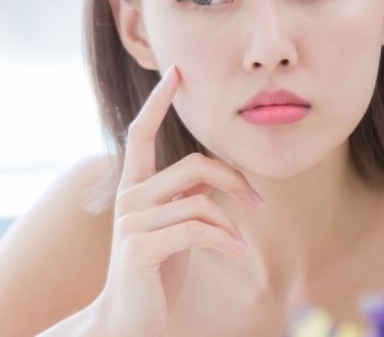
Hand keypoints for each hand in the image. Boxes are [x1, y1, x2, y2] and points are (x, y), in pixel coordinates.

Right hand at [90, 65, 261, 336]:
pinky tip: (236, 253)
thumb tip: (214, 176)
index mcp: (133, 186)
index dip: (158, 101)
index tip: (176, 72)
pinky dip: (226, 241)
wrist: (125, 317)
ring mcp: (131, 222)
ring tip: (238, 243)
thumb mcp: (170, 226)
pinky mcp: (141, 247)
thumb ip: (183, 196)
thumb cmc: (153, 270)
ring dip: (230, 224)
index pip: (141, 132)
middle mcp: (128, 197)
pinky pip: (198, 231)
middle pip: (192, 165)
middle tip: (258, 203)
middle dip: (233, 179)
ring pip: (200, 201)